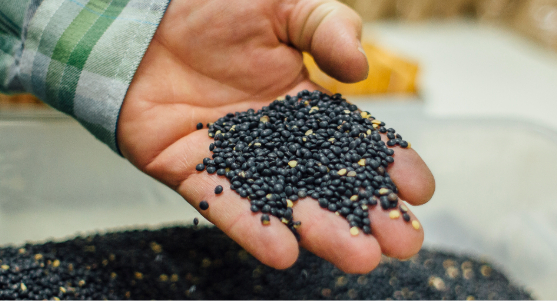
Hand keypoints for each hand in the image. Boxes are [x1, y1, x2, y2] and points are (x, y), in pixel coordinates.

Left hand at [117, 0, 434, 272]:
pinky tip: (285, 252)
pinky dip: (252, 230)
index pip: (356, 142)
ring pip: (286, 205)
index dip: (388, 166)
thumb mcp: (283, 4)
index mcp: (305, 103)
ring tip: (359, 258)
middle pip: (330, 186)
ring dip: (323, 234)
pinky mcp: (192, 172)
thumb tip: (360, 68)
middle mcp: (276, 140)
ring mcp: (236, 160)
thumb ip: (327, 27)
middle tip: (402, 243)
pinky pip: (225, 206)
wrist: (138, 18)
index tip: (418, 191)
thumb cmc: (213, 6)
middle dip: (369, 217)